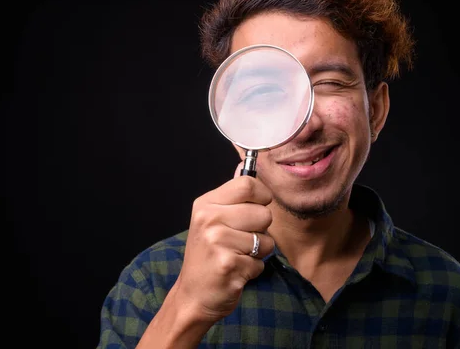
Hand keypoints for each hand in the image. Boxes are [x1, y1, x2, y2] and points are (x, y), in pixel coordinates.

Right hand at [171, 162, 274, 322]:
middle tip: (239, 241)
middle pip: (263, 213)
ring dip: (258, 253)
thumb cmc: (208, 256)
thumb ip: (232, 197)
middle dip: (260, 230)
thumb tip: (246, 165)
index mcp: (206, 203)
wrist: (193, 295)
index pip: (249, 184)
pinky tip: (235, 271)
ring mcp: (218, 242)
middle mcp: (209, 219)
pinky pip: (261, 262)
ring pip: (266, 240)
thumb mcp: (211, 219)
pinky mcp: (228, 264)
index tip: (254, 208)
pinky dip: (253, 270)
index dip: (261, 197)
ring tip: (237, 256)